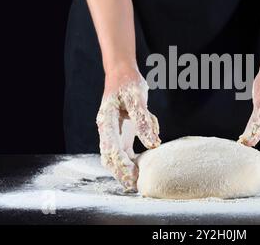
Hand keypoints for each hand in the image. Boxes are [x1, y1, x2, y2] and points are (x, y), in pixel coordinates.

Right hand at [96, 66, 160, 191]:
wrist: (122, 73)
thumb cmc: (128, 83)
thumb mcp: (138, 98)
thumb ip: (144, 121)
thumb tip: (153, 144)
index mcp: (106, 121)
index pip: (111, 148)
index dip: (121, 164)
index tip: (132, 176)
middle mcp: (106, 129)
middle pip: (110, 157)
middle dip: (121, 173)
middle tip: (135, 186)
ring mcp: (112, 132)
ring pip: (115, 156)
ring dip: (124, 170)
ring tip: (137, 183)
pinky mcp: (120, 132)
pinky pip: (123, 151)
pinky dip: (131, 160)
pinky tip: (141, 166)